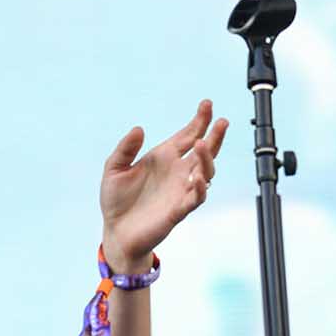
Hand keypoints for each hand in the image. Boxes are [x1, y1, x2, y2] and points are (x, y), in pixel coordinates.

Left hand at [98, 99, 227, 270]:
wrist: (116, 231)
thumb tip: (138, 129)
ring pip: (206, 171)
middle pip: (204, 150)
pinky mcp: (179, 209)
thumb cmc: (116, 200)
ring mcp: (181, 190)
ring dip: (207, 158)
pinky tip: (198, 177)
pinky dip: (200, 187)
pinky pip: (196, 197)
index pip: (188, 134)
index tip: (207, 104)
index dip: (200, 120)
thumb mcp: (114, 169)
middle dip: (214, 135)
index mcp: (164, 157)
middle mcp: (177, 171)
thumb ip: (125, 149)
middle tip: (221, 121)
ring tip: (201, 145)